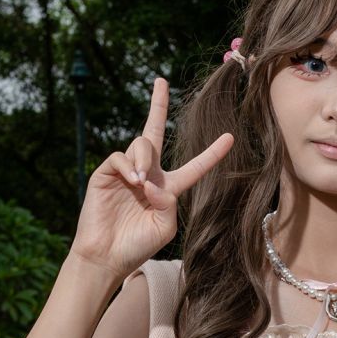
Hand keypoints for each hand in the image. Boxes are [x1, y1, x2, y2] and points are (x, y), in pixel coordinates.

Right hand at [69, 77, 233, 276]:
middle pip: (154, 131)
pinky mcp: (105, 174)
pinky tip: (132, 181)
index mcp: (168, 189)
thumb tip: (153, 180)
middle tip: (161, 81)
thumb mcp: (165, 227)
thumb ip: (169, 202)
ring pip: (141, 144)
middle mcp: (147, 175)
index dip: (212, 154)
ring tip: (141, 183)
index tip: (230, 137)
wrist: (106, 256)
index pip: (194, 167)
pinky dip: (129, 166)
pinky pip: (120, 157)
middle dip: (158, 104)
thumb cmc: (137, 247)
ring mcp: (125, 172)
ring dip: (145, 159)